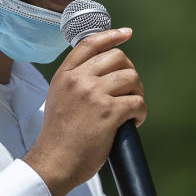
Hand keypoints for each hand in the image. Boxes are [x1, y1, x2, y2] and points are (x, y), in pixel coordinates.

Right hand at [23, 28, 144, 195]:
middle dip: (130, 72)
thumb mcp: (58, 98)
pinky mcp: (108, 112)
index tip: (126, 33)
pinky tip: (133, 122)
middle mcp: (79, 79)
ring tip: (131, 110)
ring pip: (131, 77)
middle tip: (129, 92)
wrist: (54, 162)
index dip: (112, 35)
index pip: (90, 43)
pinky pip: (137, 102)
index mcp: (65, 75)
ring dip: (138, 93)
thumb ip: (75, 82)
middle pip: (117, 57)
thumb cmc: (59, 137)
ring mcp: (94, 94)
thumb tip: (102, 72)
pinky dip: (141, 112)